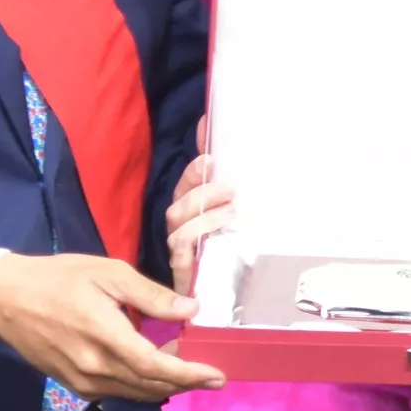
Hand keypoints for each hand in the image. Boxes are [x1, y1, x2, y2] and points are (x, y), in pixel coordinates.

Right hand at [0, 252, 221, 399]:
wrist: (4, 299)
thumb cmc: (58, 278)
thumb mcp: (107, 273)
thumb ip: (150, 295)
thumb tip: (190, 310)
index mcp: (105, 337)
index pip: (156, 367)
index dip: (190, 374)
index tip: (217, 375)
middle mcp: (95, 369)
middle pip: (151, 386)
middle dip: (185, 382)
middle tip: (210, 374)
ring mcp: (83, 382)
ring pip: (135, 393)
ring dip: (163, 385)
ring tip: (185, 370)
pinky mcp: (74, 386)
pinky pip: (117, 392)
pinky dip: (140, 386)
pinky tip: (150, 371)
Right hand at [166, 140, 235, 285]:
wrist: (229, 289)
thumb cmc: (228, 242)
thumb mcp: (230, 204)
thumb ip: (218, 169)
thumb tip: (207, 122)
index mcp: (189, 210)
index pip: (185, 186)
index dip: (194, 172)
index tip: (211, 160)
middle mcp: (180, 228)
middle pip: (179, 207)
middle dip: (202, 196)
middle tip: (231, 191)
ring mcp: (180, 252)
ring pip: (179, 232)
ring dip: (203, 220)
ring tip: (231, 213)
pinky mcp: (185, 275)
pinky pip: (179, 261)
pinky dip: (187, 251)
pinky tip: (203, 245)